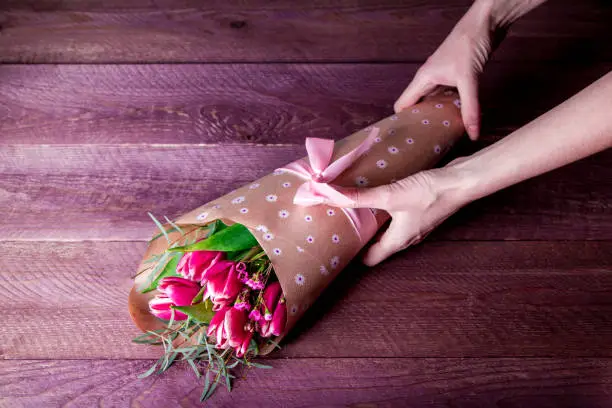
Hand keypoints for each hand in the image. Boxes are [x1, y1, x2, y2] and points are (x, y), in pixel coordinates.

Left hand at [330, 167, 471, 265]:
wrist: (462, 182)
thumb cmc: (429, 194)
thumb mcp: (390, 196)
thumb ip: (360, 198)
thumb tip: (330, 195)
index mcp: (397, 241)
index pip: (370, 259)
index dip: (353, 256)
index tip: (336, 244)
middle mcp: (407, 237)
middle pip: (378, 245)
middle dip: (360, 237)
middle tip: (340, 224)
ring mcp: (416, 225)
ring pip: (388, 231)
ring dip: (372, 223)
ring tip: (354, 209)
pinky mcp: (422, 210)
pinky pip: (398, 217)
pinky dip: (385, 211)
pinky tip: (378, 195)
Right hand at [394, 0, 498, 139]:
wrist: (486, 23)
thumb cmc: (469, 43)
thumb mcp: (469, 79)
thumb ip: (470, 108)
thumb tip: (472, 133)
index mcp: (423, 79)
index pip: (402, 104)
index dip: (403, 121)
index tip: (408, 138)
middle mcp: (429, 79)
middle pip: (417, 105)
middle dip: (420, 122)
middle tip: (427, 141)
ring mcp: (442, 77)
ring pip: (433, 101)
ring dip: (437, 115)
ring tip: (442, 133)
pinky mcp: (456, 76)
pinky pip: (448, 97)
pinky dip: (452, 107)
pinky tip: (460, 116)